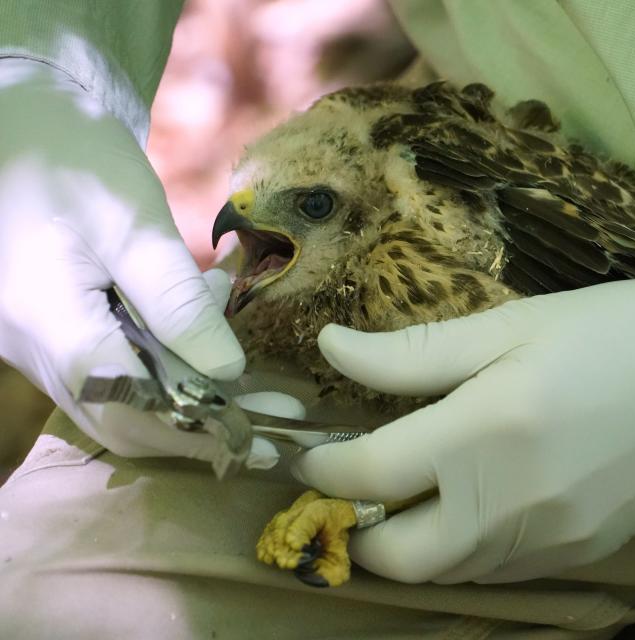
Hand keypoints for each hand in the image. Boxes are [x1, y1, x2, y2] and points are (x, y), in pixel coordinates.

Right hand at [0, 59, 246, 460]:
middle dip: (202, 421)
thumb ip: (178, 303)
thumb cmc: (75, 161)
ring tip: (250, 369)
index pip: (127, 404)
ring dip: (189, 393)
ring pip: (118, 400)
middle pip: (122, 417)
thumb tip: (228, 371)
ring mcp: (34, 346)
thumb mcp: (134, 226)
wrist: (22, 123)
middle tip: (272, 414)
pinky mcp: (50, 332)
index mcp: (45, 322)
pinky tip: (202, 326)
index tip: (261, 423)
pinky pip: (109, 371)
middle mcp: (30, 349)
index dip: (195, 422)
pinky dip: (164, 365)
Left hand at [293, 273, 634, 582]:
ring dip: (411, 546)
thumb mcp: (511, 324)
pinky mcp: (584, 555)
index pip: (371, 473)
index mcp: (484, 431)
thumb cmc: (613, 328)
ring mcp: (549, 540)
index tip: (311, 454)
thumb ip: (414, 352)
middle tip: (355, 491)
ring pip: (447, 572)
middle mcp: (509, 503)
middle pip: (398, 557)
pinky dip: (465, 552)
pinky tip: (473, 508)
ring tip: (410, 498)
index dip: (326, 466)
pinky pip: (498, 571)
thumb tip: (331, 348)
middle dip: (359, 531)